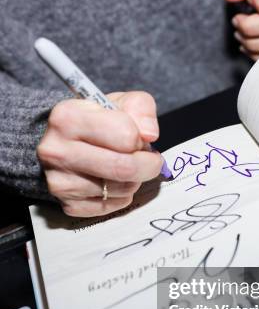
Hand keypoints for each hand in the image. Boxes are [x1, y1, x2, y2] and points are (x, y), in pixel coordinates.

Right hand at [37, 91, 162, 216]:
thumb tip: (149, 134)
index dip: (140, 138)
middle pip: (125, 167)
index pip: (125, 135)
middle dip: (149, 165)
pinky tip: (113, 181)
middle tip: (151, 160)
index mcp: (68, 118)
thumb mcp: (119, 103)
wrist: (64, 145)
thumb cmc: (95, 122)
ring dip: (135, 179)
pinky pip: (112, 206)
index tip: (139, 138)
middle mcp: (58, 151)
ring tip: (127, 166)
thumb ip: (141, 109)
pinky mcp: (69, 204)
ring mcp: (60, 182)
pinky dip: (122, 196)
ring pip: (122, 189)